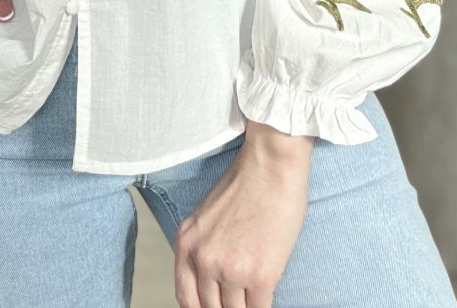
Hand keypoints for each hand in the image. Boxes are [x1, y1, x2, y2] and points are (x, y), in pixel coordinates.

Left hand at [174, 138, 310, 307]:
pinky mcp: (261, 275)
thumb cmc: (245, 184)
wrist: (270, 164)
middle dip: (226, 307)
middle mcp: (204, 259)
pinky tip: (266, 297)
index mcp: (187, 243)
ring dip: (246, 307)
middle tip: (238, 300)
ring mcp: (232, 270)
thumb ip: (204, 248)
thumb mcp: (207, 217)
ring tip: (253, 295)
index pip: (186, 297)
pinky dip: (263, 307)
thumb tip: (212, 282)